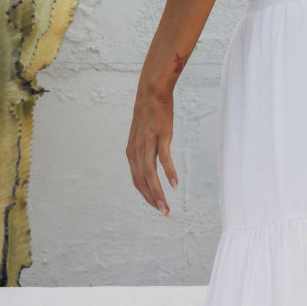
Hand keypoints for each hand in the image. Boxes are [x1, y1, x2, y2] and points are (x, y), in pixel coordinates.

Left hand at [126, 85, 178, 216]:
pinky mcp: (161, 136)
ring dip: (158, 194)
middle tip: (164, 213)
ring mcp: (148, 144)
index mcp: (132, 153)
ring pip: (151, 175)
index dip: (146, 195)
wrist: (151, 91)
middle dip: (153, 200)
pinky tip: (175, 184)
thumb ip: (144, 150)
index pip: (138, 181)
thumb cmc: (149, 113)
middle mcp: (137, 151)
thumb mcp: (142, 135)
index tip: (157, 206)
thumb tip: (149, 162)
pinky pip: (164, 159)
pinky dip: (169, 173)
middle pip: (143, 182)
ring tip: (166, 208)